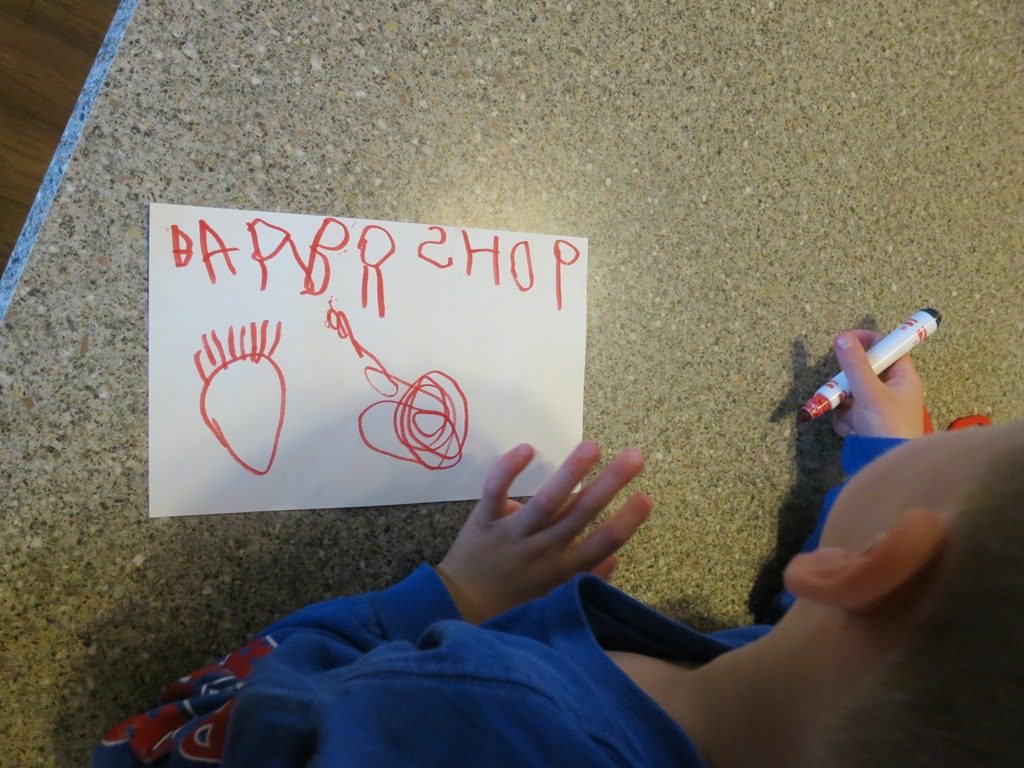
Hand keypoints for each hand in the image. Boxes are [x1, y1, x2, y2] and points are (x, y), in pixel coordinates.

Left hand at [436, 441, 651, 623]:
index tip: (646, 496)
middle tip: (636, 456)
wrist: (461, 605)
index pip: (603, 543)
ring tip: (592, 446)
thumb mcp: (555, 597)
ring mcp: (513, 534)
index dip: (627, 520)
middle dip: (612, 483)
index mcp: (563, 569)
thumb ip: (586, 578)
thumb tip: (616, 557)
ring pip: (547, 501)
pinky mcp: (484, 520)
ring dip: (571, 472)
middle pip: (582, 513)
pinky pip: (496, 491)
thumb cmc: (513, 601)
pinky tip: (528, 448)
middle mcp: (542, 550)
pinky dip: (509, 469)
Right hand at [831, 330, 925, 438]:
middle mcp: (893, 390)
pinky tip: (850, 429)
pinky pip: (848, 411)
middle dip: (847, 380)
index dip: (868, 340)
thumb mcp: (869, 392)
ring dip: (844, 402)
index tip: (845, 340)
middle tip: (840, 386)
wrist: (887, 466)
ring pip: (852, 391)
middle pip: (864, 370)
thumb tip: (843, 337)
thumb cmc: (887, 427)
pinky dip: (844, 418)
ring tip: (848, 414)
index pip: (888, 347)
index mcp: (904, 378)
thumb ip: (854, 364)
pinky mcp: (867, 423)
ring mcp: (879, 407)